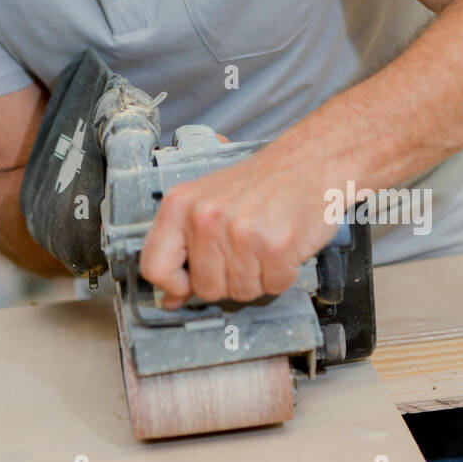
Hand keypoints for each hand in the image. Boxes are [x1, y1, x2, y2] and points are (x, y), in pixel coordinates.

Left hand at [139, 148, 334, 307]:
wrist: (308, 163)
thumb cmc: (260, 184)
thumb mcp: (207, 202)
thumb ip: (183, 247)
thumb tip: (169, 298)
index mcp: (180, 205)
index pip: (154, 267)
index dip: (173, 285)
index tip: (187, 284)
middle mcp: (205, 218)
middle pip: (204, 288)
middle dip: (227, 278)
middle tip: (243, 248)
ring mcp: (240, 232)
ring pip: (241, 291)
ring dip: (258, 276)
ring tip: (263, 242)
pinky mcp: (275, 245)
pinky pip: (274, 286)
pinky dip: (283, 273)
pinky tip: (282, 246)